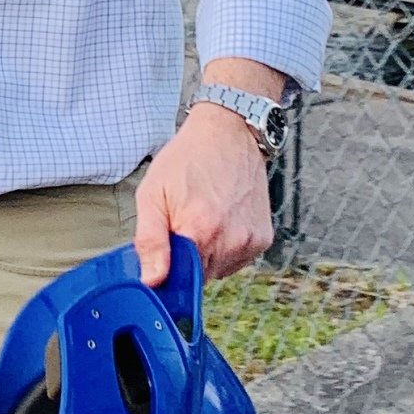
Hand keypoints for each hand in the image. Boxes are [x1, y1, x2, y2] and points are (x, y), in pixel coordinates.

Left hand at [134, 103, 273, 286]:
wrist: (228, 133)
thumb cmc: (187, 159)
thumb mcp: (152, 193)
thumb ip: (150, 241)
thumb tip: (152, 280)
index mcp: (199, 230)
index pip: (179, 280)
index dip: (167, 270)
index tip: (163, 252)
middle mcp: (230, 240)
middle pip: (199, 277)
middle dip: (186, 259)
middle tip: (182, 224)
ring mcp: (250, 241)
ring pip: (219, 270)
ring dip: (207, 254)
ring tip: (204, 217)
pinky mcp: (263, 239)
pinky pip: (237, 260)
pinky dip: (226, 248)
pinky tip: (221, 220)